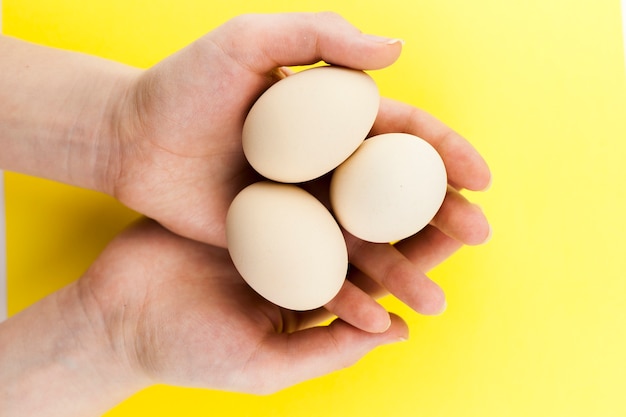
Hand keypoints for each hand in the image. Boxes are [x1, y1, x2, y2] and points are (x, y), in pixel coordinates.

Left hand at [109, 13, 490, 319]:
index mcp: (333, 120)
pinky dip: (349, 295)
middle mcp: (327, 167)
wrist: (132, 140)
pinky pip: (321, 273)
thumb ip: (321, 35)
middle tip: (476, 235)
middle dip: (443, 215)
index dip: (446, 153)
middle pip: (396, 196)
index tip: (481, 177)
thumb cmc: (185, 85)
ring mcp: (305, 209)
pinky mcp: (278, 245)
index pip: (403, 136)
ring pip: (366, 243)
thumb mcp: (250, 41)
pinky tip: (376, 317)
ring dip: (404, 268)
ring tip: (434, 297)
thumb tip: (396, 51)